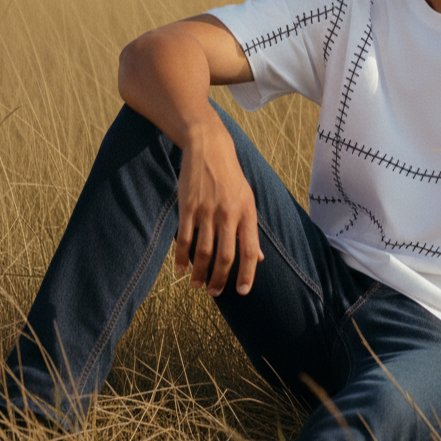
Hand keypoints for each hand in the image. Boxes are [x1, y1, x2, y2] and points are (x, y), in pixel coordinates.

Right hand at [173, 116, 262, 296]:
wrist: (209, 148)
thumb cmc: (231, 177)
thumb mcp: (248, 199)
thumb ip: (251, 229)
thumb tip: (260, 258)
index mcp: (247, 212)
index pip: (250, 250)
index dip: (247, 273)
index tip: (241, 291)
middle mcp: (229, 213)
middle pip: (225, 255)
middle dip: (220, 279)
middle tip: (214, 292)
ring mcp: (207, 211)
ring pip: (202, 251)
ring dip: (199, 273)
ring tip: (197, 284)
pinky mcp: (188, 207)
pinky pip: (184, 239)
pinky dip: (181, 257)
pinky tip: (180, 269)